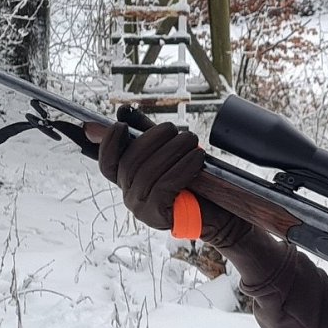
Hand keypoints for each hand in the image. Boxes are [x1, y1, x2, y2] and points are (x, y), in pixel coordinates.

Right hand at [85, 109, 247, 247]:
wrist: (219, 212)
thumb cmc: (194, 181)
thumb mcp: (169, 153)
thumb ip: (147, 135)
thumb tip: (122, 111)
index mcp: (129, 181)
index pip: (107, 163)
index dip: (109, 143)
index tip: (121, 125)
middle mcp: (130, 196)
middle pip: (130, 162)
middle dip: (153, 139)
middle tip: (176, 130)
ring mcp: (140, 208)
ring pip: (147, 173)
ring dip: (172, 151)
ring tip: (192, 141)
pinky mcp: (156, 216)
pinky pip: (163, 186)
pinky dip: (182, 168)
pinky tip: (196, 159)